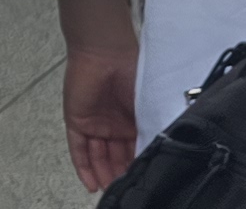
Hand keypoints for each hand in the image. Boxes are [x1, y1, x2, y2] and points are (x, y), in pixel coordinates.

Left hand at [59, 0, 144, 193]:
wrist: (105, 52)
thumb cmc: (131, 71)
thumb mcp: (149, 105)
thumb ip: (154, 128)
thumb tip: (168, 152)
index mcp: (134, 122)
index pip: (136, 151)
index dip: (140, 167)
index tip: (148, 183)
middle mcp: (114, 126)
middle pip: (117, 158)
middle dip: (121, 176)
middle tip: (128, 192)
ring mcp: (95, 124)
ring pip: (98, 157)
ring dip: (103, 175)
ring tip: (111, 192)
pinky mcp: (77, 121)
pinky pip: (78, 149)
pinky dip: (84, 167)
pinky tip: (91, 184)